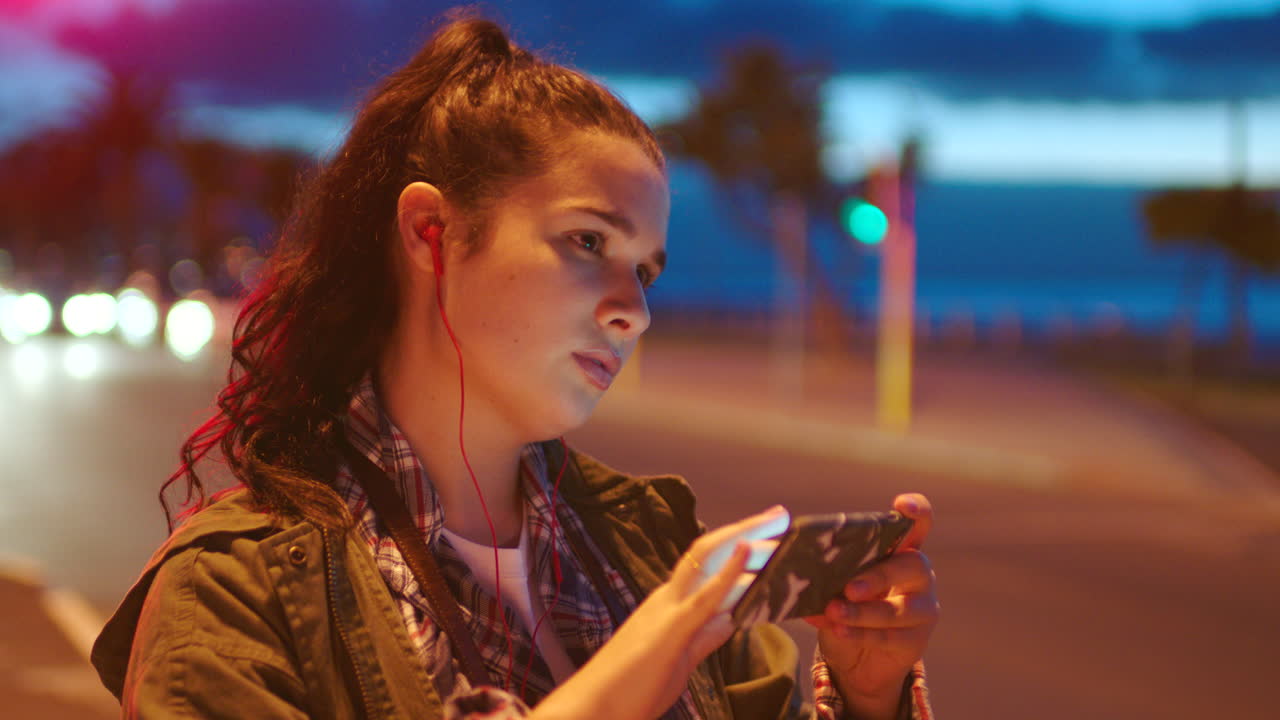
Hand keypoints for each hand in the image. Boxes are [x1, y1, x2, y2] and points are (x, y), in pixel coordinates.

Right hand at [534, 505, 787, 719]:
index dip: (736, 549)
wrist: (591, 707)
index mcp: (667, 605)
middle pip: (708, 553)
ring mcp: (667, 609)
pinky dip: (728, 570)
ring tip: (774, 522)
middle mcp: (666, 598)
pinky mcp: (671, 628)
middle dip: (745, 531)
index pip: (706, 567)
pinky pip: (705, 595)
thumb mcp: (678, 660)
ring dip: (743, 539)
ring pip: (707, 562)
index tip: (764, 537)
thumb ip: (704, 638)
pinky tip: (747, 551)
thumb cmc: (629, 689)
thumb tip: (729, 619)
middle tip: (778, 516)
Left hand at [803, 494, 938, 719]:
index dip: (917, 510)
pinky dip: (862, 634)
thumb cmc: (845, 607)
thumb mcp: (831, 585)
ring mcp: (923, 608)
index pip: (919, 523)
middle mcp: (917, 575)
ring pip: (900, 608)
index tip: (903, 505)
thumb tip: (792, 561)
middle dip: (879, 576)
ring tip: (834, 612)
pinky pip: (892, 636)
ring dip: (864, 612)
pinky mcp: (916, 640)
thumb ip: (820, 572)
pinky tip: (840, 630)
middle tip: (849, 589)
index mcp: (899, 550)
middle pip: (912, 565)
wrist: (855, 659)